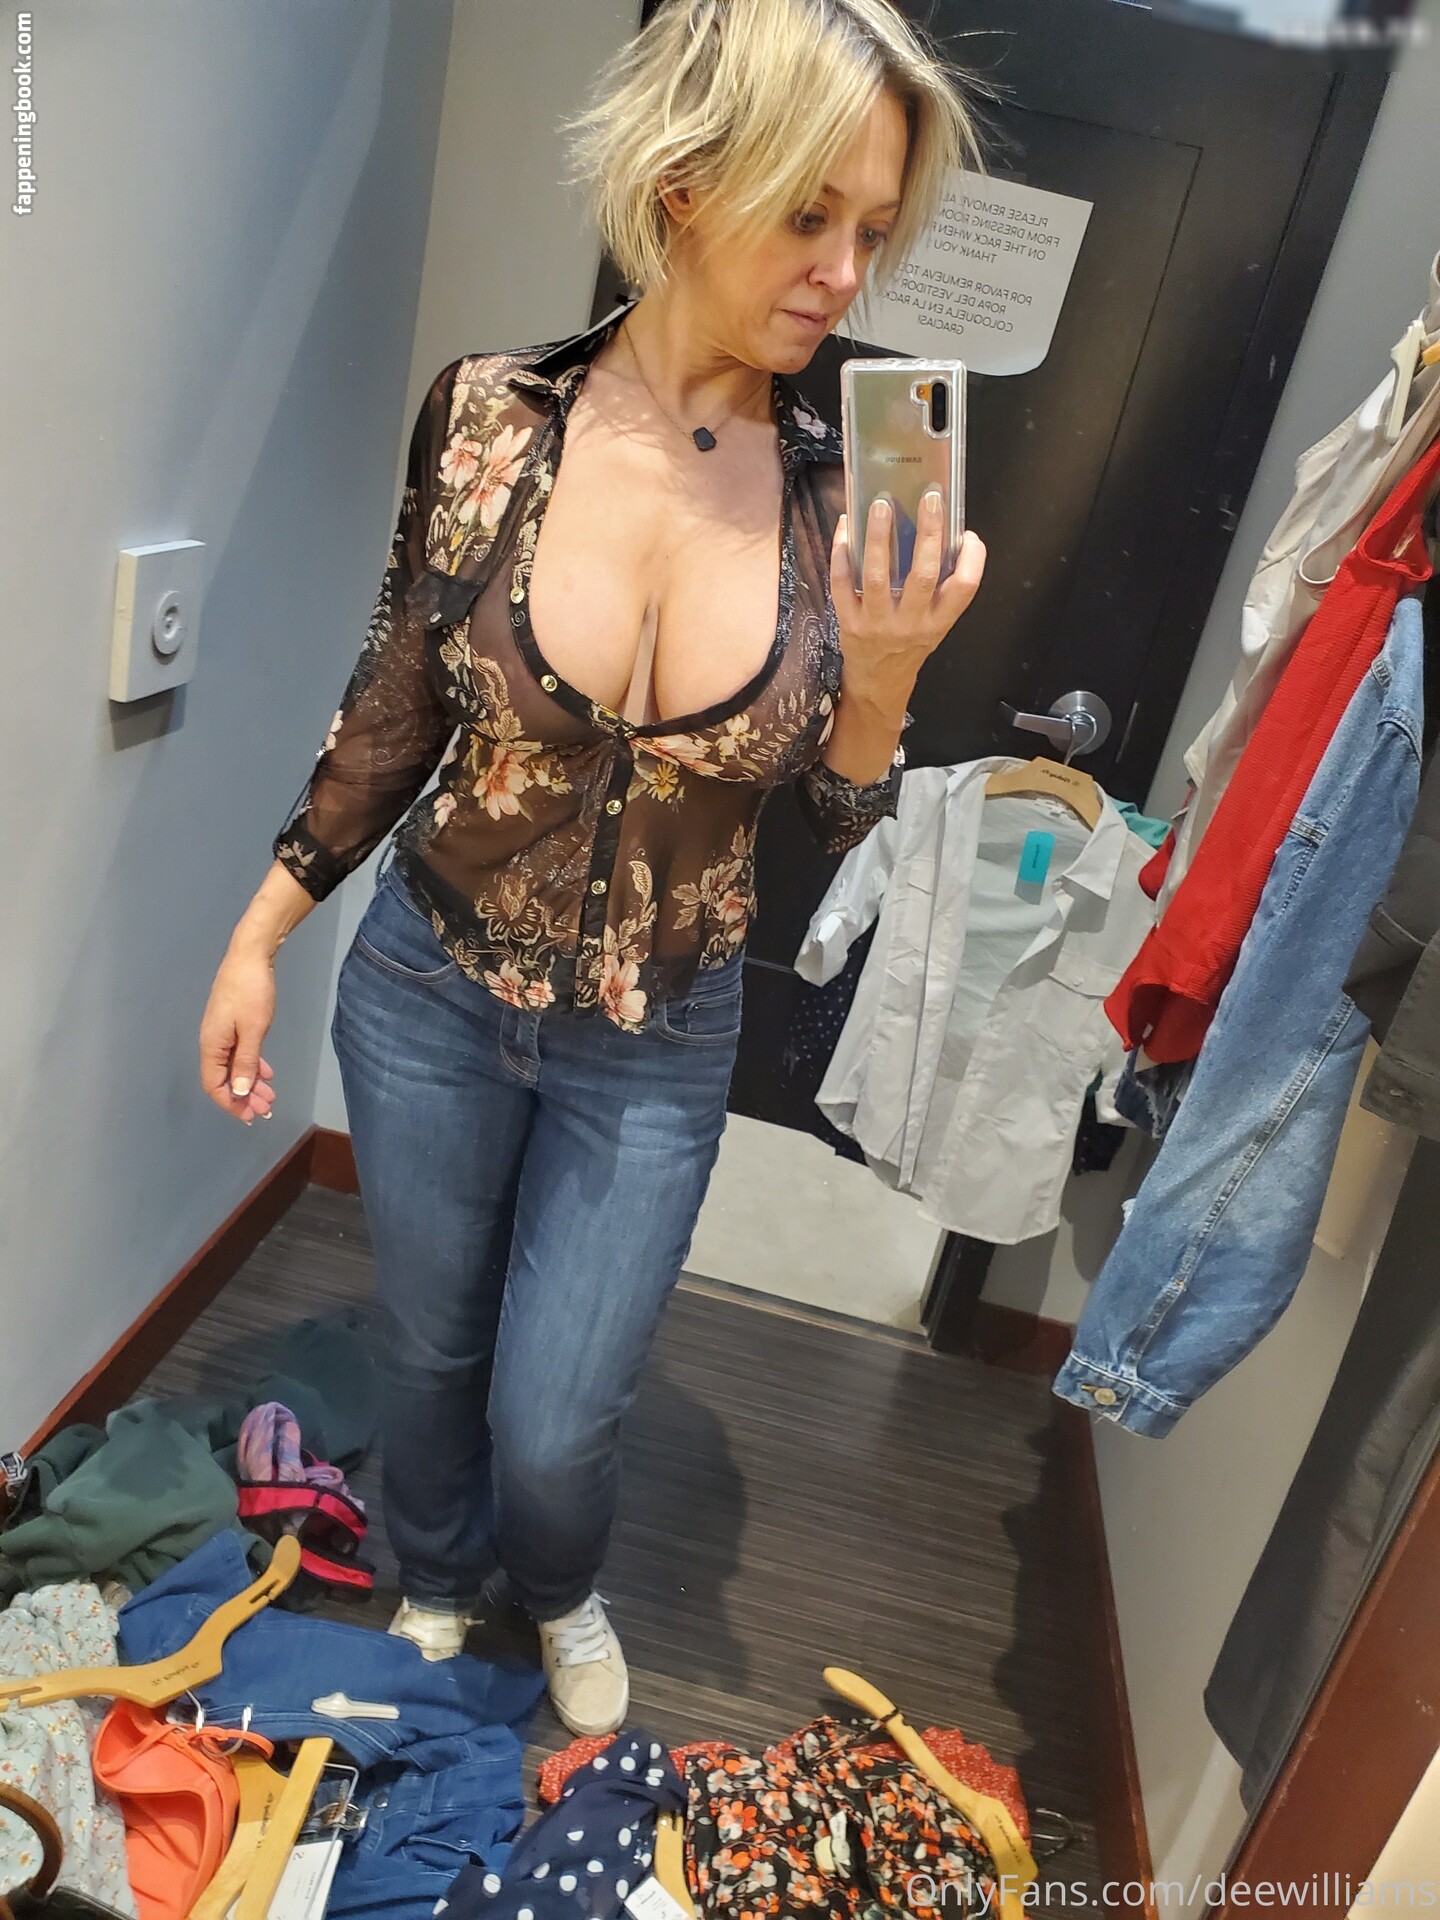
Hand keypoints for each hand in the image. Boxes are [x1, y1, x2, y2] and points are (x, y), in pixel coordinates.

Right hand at [199, 944, 278, 1125]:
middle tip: (266, 1110)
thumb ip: (246, 1063)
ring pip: (234, 1067)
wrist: (250, 956)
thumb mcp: (253, 1031)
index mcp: (211, 1045)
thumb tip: (240, 1092)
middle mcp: (212, 1042)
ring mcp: (221, 1033)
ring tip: (270, 1097)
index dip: (231, 1103)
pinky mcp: (232, 1024)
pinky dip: (252, 1065)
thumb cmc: (251, 991)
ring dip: (250, 1083)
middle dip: (244, 1097)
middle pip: (224, 1079)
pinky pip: (239, 1053)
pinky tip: (266, 1073)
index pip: (214, 1085)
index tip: (250, 1116)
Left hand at [830, 490, 985, 715]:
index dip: (972, 559)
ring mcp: (878, 623)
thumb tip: (948, 534)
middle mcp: (911, 623)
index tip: (969, 533)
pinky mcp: (849, 622)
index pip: (964, 589)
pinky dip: (842, 553)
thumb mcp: (936, 623)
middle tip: (929, 498)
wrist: (879, 682)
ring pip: (878, 576)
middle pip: (924, 575)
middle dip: (928, 534)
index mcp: (939, 621)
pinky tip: (847, 527)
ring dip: (880, 538)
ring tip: (881, 504)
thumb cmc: (910, 644)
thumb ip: (943, 589)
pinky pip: (843, 583)